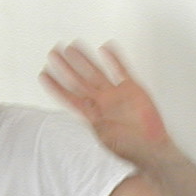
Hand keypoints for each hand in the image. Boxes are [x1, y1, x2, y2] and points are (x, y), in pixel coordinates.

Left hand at [40, 43, 169, 164]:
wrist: (151, 147)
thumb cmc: (129, 148)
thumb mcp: (105, 137)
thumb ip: (93, 121)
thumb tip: (82, 109)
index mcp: (92, 115)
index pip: (69, 97)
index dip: (56, 86)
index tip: (44, 74)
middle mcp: (102, 102)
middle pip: (79, 80)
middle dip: (66, 67)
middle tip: (54, 52)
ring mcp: (116, 95)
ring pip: (96, 72)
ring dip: (84, 60)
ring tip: (72, 46)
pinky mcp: (132, 89)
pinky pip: (121, 70)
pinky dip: (114, 59)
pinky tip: (106, 48)